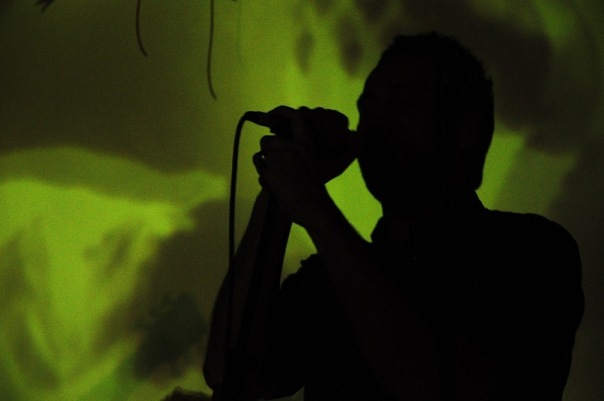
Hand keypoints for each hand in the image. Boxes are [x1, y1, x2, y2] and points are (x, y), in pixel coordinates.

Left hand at [252, 106, 356, 226]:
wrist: (314, 208)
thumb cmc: (316, 188)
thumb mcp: (314, 161)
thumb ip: (300, 151)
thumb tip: (283, 143)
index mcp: (307, 144)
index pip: (295, 118)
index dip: (281, 112)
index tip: (272, 115)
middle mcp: (292, 148)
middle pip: (268, 140)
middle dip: (269, 150)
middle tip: (278, 162)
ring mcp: (279, 160)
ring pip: (261, 154)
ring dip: (265, 162)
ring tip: (277, 175)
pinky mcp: (270, 173)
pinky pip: (259, 165)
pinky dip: (262, 173)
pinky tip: (273, 182)